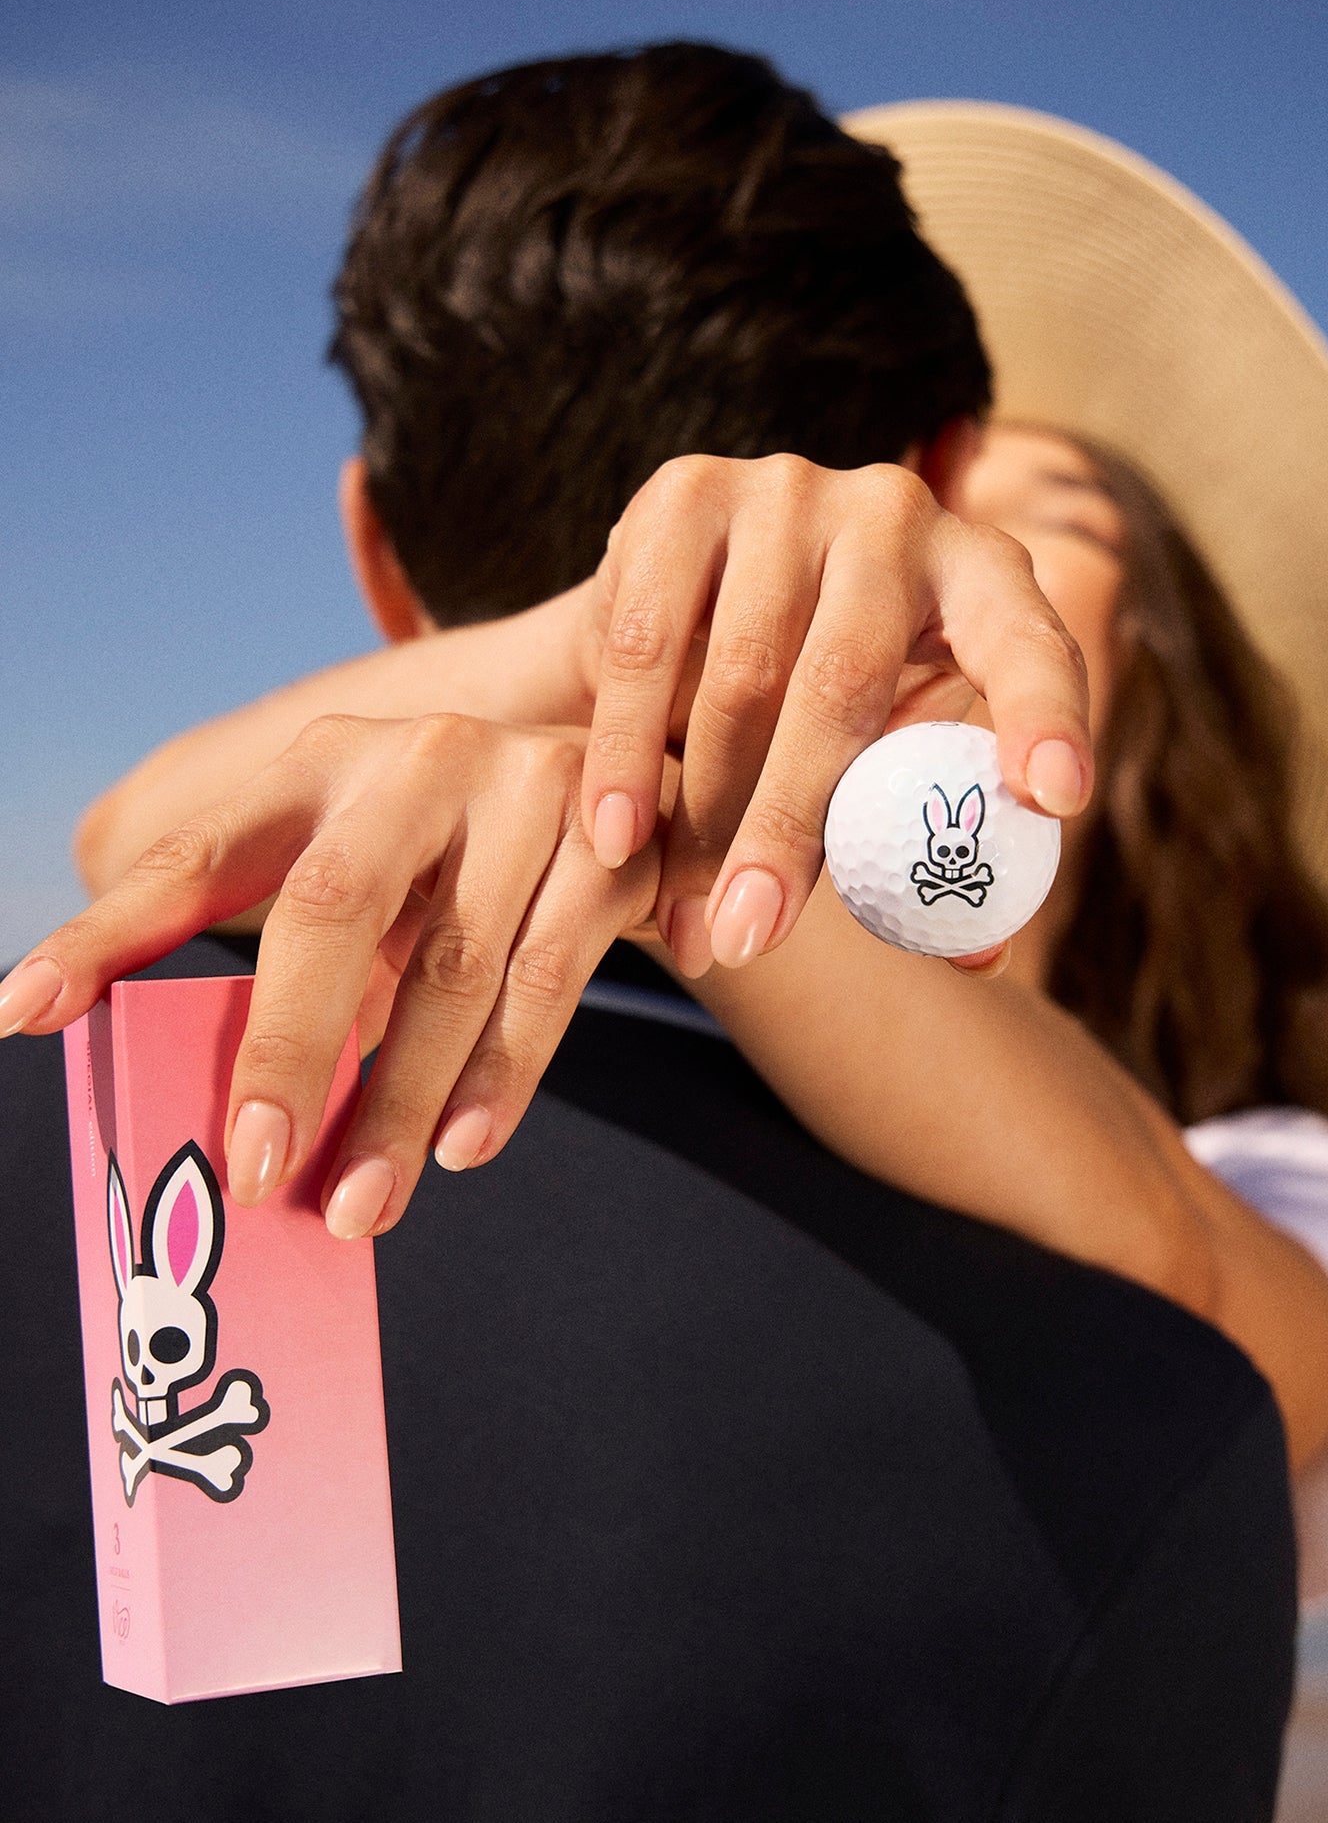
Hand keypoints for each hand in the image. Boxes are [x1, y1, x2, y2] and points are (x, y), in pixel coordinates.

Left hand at [0, 714, 659, 1236]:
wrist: (628, 793)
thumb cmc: (458, 863)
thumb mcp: (364, 880)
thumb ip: (292, 963)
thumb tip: (200, 1104)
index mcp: (318, 768)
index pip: (194, 859)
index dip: (105, 937)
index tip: (21, 1015)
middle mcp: (414, 759)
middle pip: (332, 910)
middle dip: (288, 1049)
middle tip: (255, 1170)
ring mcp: (522, 787)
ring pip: (453, 965)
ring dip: (406, 1100)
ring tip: (362, 1207)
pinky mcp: (615, 837)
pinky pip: (553, 974)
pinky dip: (507, 1074)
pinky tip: (466, 1146)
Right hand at [574, 453, 1092, 976]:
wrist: (708, 612)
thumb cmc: (830, 710)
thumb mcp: (893, 762)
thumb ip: (930, 844)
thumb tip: (980, 955)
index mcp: (984, 578)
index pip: (1031, 644)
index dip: (1047, 716)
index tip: (1053, 799)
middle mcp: (896, 515)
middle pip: (846, 682)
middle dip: (793, 825)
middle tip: (757, 937)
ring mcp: (787, 491)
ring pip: (739, 673)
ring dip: (702, 815)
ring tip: (688, 923)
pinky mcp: (686, 492)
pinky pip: (646, 640)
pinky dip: (625, 751)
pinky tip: (615, 835)